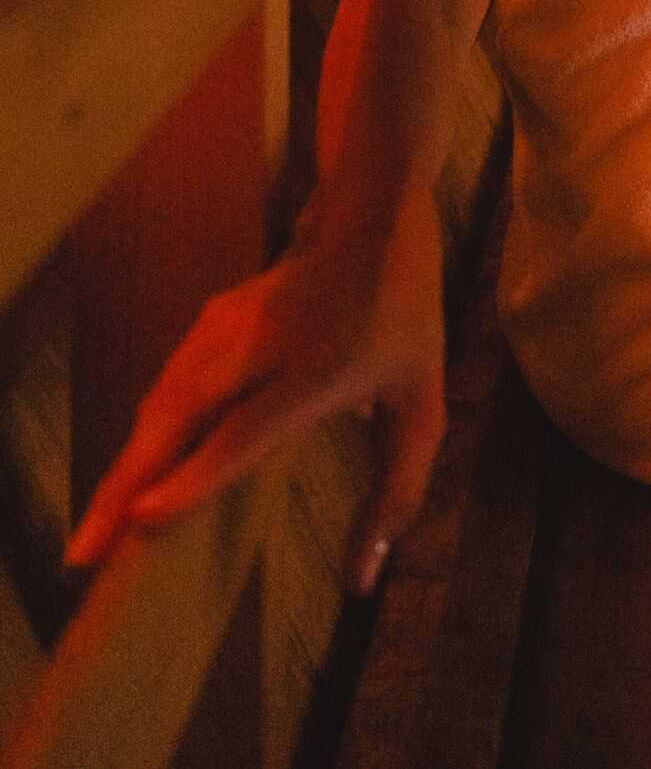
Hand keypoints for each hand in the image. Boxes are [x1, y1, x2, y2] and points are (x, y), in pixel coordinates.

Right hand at [62, 188, 447, 596]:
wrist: (371, 212)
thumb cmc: (402, 316)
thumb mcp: (423, 401)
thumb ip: (399, 488)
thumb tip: (363, 579)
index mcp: (320, 367)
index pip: (248, 428)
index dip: (196, 474)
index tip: (146, 515)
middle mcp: (263, 345)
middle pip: (181, 415)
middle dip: (128, 485)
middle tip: (86, 555)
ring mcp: (228, 326)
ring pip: (163, 401)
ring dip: (125, 467)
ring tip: (96, 534)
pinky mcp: (208, 321)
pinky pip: (167, 387)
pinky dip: (143, 437)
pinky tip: (128, 480)